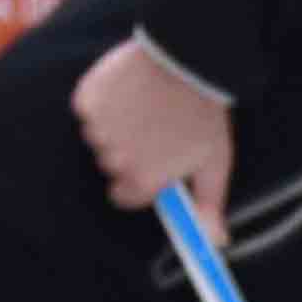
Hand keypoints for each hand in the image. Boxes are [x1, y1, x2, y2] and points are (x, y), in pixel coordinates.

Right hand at [74, 37, 234, 237]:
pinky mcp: (86, 100)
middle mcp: (114, 160)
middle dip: (129, 151)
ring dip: (116, 124)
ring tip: (146, 105)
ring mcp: (97, 129)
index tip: (152, 162)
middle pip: (112, 166)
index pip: (125, 197)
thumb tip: (215, 242)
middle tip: (156, 127)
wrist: (189, 58)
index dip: (140, 180)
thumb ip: (208, 204)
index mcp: (142, 180)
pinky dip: (103, 100)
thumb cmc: (204, 113)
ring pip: (99, 136)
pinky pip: (88, 108)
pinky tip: (129, 89)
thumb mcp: (214, 162)